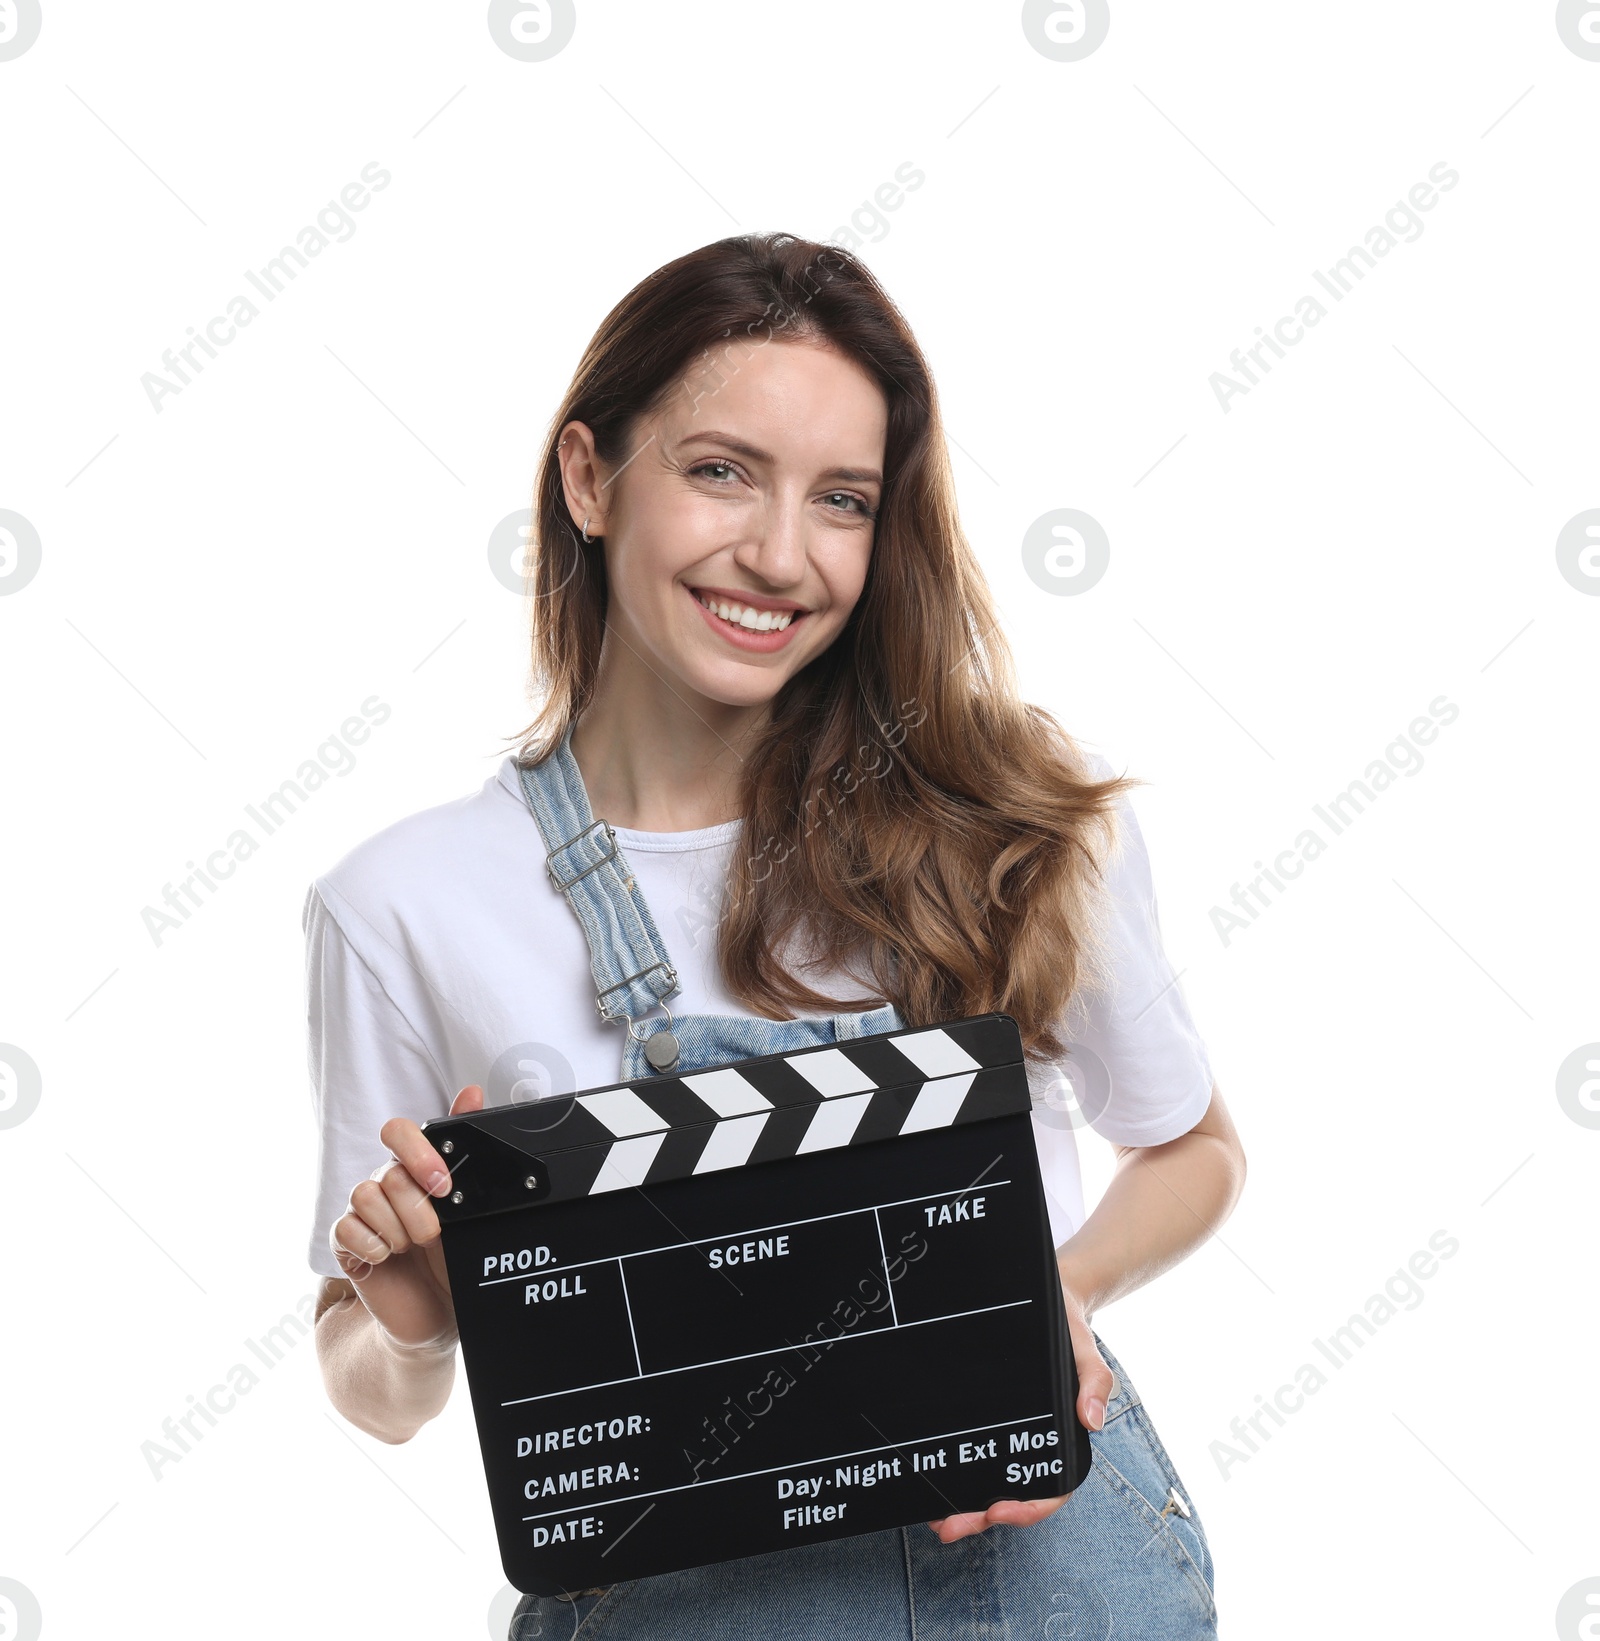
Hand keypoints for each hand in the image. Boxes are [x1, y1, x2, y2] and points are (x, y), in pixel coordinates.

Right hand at [328, 1085, 483, 1355]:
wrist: (436, 1315)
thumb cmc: (454, 1257)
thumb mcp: (471, 1210)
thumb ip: (469, 1152)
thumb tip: (472, 1091)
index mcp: (416, 1170)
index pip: (400, 1132)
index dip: (419, 1153)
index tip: (444, 1186)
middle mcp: (386, 1184)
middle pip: (389, 1172)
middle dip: (417, 1208)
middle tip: (434, 1234)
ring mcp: (364, 1213)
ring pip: (365, 1194)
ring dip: (396, 1228)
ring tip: (411, 1249)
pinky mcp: (346, 1243)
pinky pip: (346, 1228)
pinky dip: (372, 1245)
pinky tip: (387, 1258)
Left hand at [926, 1281, 1110, 1542]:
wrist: (1046, 1300)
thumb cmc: (1067, 1327)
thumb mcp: (1084, 1349)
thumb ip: (1094, 1381)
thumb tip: (1092, 1421)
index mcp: (1063, 1438)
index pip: (1050, 1489)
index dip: (1027, 1508)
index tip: (999, 1510)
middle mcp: (1032, 1443)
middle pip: (1011, 1496)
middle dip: (980, 1518)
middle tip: (949, 1527)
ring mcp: (1006, 1434)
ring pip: (987, 1484)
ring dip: (963, 1508)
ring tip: (934, 1519)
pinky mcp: (984, 1419)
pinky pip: (970, 1455)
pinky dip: (952, 1475)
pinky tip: (930, 1486)